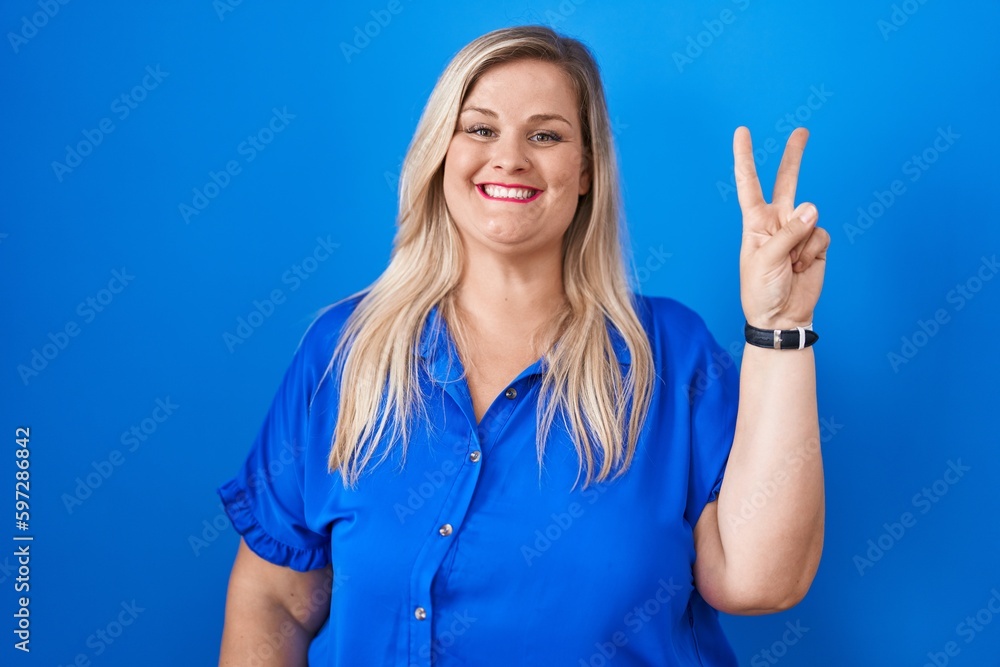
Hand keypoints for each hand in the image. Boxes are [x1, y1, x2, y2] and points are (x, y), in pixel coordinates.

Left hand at [733, 126, 829, 329]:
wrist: (782, 317)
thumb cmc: (762, 290)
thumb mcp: (766, 260)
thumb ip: (789, 232)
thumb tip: (813, 207)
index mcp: (755, 222)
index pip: (749, 184)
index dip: (745, 158)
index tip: (742, 132)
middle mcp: (777, 221)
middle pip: (787, 181)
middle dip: (795, 155)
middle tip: (802, 131)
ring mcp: (798, 230)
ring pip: (809, 217)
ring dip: (801, 244)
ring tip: (790, 266)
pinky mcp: (816, 243)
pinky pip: (821, 235)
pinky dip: (812, 253)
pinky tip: (802, 268)